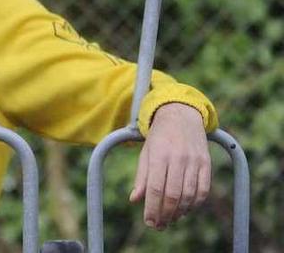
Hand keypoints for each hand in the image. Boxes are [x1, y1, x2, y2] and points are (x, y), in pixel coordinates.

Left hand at [129, 103, 210, 229]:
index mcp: (159, 155)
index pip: (155, 188)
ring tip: (170, 219)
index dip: (152, 208)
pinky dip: (195, 204)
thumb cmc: (159, 138)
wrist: (181, 116)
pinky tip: (185, 210)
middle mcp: (178, 158)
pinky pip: (203, 190)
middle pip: (173, 195)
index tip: (149, 222)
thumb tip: (135, 200)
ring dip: (180, 212)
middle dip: (165, 215)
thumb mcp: (145, 153)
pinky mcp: (206, 163)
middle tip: (159, 225)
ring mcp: (194, 161)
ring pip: (189, 195)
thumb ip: (141, 177)